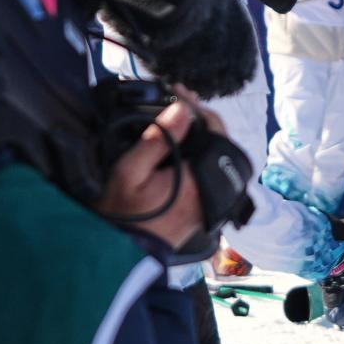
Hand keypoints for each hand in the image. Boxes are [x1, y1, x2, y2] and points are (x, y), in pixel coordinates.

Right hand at [94, 88, 219, 249]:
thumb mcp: (129, 171)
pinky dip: (201, 153)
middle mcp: (213, 190)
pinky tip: (183, 144)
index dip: (198, 108)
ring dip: (203, 135)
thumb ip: (157, 140)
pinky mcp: (207, 206)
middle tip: (178, 102)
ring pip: (218, 157)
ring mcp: (213, 200)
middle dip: (202, 119)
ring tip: (179, 118)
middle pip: (221, 143)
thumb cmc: (122, 212)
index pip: (215, 132)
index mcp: (198, 179)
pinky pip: (211, 171)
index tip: (177, 93)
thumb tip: (181, 110)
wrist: (122, 250)